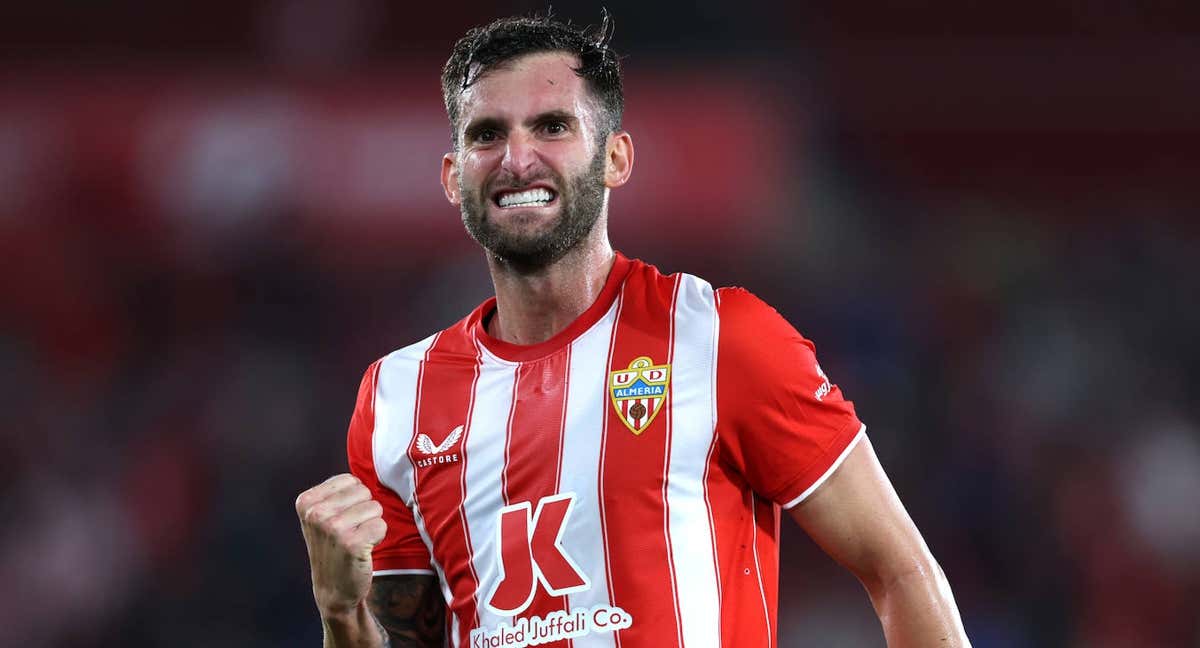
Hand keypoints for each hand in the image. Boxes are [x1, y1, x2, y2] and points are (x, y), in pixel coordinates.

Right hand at [296, 473, 386, 618]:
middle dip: (364, 511)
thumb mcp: (321, 516)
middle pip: (364, 491)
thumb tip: (367, 458)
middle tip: (350, 532)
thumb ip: (337, 492)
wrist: (333, 589)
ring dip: (371, 524)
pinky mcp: (352, 544)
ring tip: (356, 540)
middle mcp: (316, 513)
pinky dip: (378, 537)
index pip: (350, 480)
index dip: (354, 500)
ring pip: (375, 507)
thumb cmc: (333, 546)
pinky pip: (381, 525)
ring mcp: (333, 528)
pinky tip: (363, 549)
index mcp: (306, 501)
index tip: (341, 519)